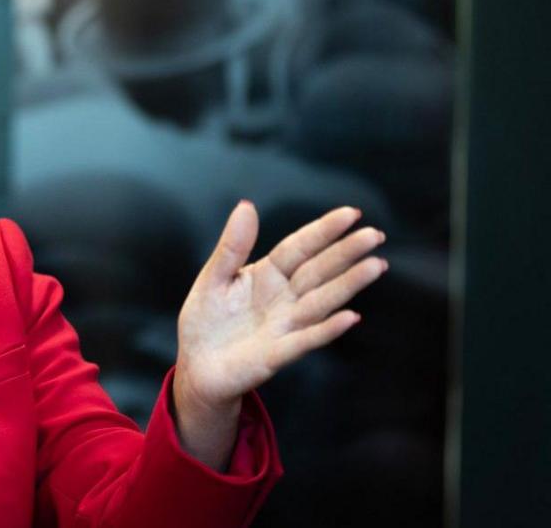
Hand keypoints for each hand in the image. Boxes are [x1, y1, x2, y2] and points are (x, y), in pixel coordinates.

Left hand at [172, 201, 386, 468]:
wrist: (197, 367)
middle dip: (346, 253)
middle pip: (319, 271)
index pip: (299, 248)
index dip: (324, 231)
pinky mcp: (277, 355)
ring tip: (375, 265)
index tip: (352, 213)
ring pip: (321, 301)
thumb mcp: (213, 278)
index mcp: (267, 275)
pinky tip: (350, 317)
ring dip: (348, 285)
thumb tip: (247, 205)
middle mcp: (283, 298)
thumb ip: (232, 246)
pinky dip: (327, 329)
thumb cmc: (206, 321)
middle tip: (375, 235)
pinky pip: (305, 340)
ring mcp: (285, 326)